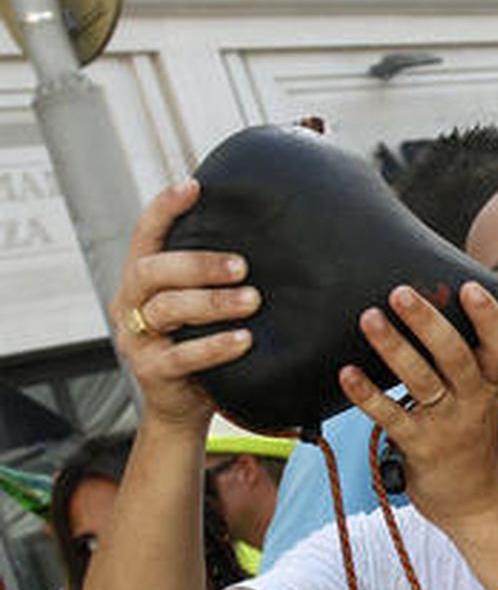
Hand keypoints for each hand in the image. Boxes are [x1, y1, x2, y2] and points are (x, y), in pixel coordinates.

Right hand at [108, 180, 257, 427]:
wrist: (184, 403)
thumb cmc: (200, 339)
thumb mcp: (203, 303)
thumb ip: (218, 275)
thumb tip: (274, 235)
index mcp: (143, 278)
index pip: (145, 234)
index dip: (164, 208)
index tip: (193, 186)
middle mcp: (131, 302)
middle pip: (151, 270)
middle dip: (197, 263)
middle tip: (243, 266)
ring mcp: (137, 337)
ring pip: (166, 310)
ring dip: (212, 302)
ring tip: (252, 300)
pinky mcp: (152, 371)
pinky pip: (181, 356)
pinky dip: (214, 346)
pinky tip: (244, 339)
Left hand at [337, 282, 497, 529]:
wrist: (476, 504)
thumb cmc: (470, 444)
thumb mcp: (479, 403)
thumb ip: (462, 369)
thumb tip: (427, 319)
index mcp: (489, 386)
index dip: (488, 317)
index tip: (469, 287)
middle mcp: (472, 402)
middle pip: (455, 355)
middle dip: (428, 321)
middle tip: (401, 292)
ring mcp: (446, 425)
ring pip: (421, 381)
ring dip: (394, 347)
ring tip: (369, 318)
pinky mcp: (420, 446)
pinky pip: (391, 416)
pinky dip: (367, 393)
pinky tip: (347, 373)